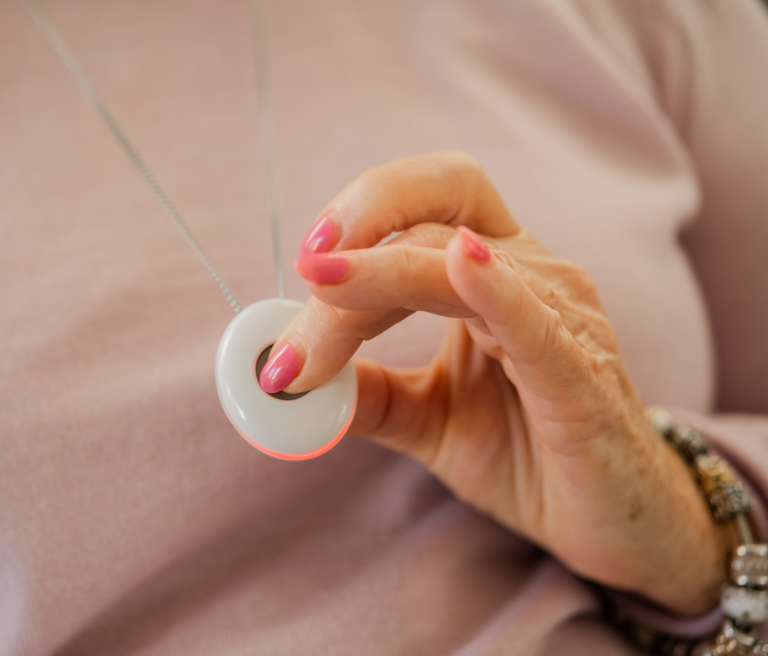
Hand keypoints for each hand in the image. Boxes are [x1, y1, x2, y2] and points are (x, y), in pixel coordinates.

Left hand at [261, 152, 729, 613]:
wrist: (610, 522)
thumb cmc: (529, 456)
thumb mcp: (429, 418)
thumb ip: (367, 391)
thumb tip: (284, 375)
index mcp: (491, 276)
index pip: (416, 220)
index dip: (355, 227)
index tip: (298, 279)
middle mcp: (531, 276)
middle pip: (433, 219)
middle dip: (359, 239)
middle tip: (303, 276)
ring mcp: (561, 318)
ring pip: (459, 264)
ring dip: (377, 282)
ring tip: (315, 327)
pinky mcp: (580, 373)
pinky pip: (532, 317)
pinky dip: (492, 287)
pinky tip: (459, 265)